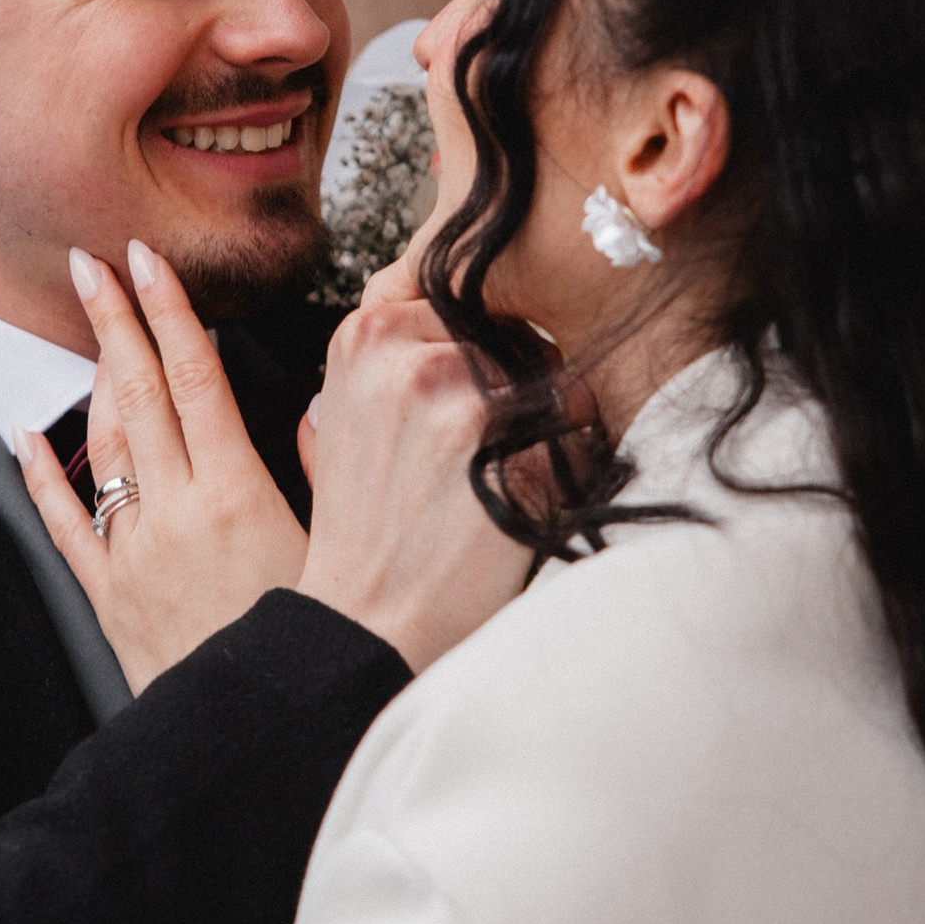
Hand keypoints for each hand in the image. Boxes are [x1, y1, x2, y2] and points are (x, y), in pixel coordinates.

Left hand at [16, 241, 309, 693]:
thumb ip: (322, 471)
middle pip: (142, 394)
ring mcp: (136, 551)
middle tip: (95, 263)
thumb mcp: (337, 544)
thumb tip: (316, 407)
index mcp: (239, 492)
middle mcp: (178, 511)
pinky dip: (43, 476)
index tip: (148, 262)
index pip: (197, 378)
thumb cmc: (318, 640)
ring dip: (95, 378)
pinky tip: (25, 436)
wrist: (268, 728)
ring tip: (90, 323)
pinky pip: (67, 524)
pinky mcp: (110, 594)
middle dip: (118, 321)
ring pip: (106, 446)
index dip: (170, 313)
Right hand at [292, 254, 532, 672]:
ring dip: (549, 427)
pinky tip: (526, 503)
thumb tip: (449, 322)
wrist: (368, 619)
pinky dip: (571, 468)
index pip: (462, 303)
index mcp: (363, 336)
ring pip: (554, 382)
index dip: (479, 352)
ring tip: (501, 480)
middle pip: (511, 338)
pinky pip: (580, 438)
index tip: (468, 401)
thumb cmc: (362, 526)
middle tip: (484, 452)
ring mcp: (466, 404)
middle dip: (518, 387)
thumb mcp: (344, 419)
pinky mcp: (520, 455)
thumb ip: (388, 361)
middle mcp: (411, 358)